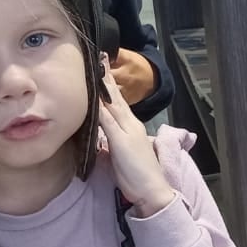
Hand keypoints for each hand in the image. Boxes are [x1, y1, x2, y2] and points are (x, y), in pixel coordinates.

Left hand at [98, 56, 174, 216]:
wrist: (152, 189)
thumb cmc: (137, 175)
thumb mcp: (121, 152)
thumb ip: (112, 139)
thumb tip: (99, 130)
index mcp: (130, 126)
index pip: (117, 101)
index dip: (109, 85)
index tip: (102, 68)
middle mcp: (130, 124)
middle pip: (115, 97)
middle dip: (107, 78)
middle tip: (99, 57)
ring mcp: (127, 131)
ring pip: (112, 105)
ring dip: (104, 87)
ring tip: (96, 69)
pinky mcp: (122, 141)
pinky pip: (108, 122)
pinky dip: (101, 109)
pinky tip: (93, 98)